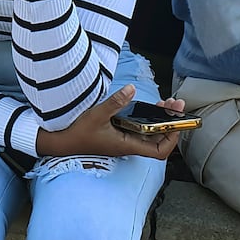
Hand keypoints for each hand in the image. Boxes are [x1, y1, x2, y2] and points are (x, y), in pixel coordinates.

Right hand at [35, 85, 184, 159]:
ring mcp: (124, 140)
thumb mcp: (96, 115)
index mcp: (128, 145)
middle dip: (170, 123)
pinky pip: (139, 129)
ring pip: (150, 133)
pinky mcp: (119, 135)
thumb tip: (131, 89)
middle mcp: (129, 144)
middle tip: (175, 105)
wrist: (62, 142)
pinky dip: (147, 119)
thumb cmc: (79, 133)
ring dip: (159, 120)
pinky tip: (146, 108)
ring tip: (165, 104)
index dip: (171, 138)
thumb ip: (115, 102)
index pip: (159, 151)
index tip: (176, 122)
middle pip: (158, 139)